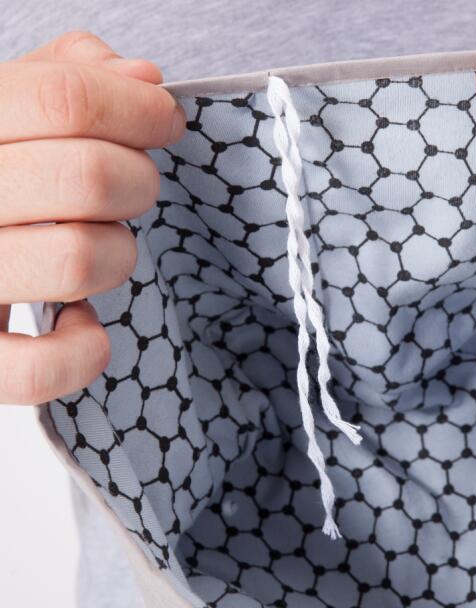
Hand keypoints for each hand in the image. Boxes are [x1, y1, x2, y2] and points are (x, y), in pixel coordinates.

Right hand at [0, 31, 184, 403]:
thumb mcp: (5, 108)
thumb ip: (63, 77)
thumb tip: (141, 78)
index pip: (63, 98)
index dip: (139, 109)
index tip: (166, 122)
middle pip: (86, 176)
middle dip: (139, 181)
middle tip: (134, 187)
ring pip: (79, 260)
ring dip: (117, 255)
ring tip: (99, 247)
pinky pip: (39, 368)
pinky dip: (84, 350)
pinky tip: (80, 322)